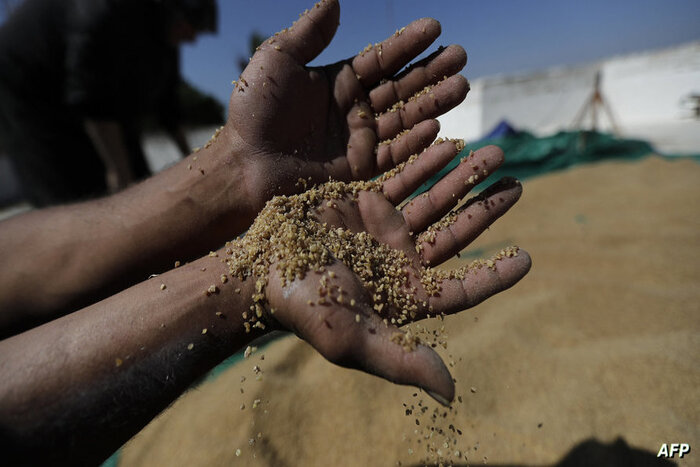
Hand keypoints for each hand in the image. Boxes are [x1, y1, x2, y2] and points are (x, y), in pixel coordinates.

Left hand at [224, 0, 468, 211]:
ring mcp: (359, 140)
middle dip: (431, 71)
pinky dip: (416, 142)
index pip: (380, 58)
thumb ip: (308, 33)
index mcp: (337, 80)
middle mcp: (353, 108)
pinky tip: (437, 126)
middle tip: (462, 56)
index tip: (436, 27)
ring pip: (404, 118)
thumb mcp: (277, 61)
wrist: (243, 164)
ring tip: (462, 85)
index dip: (408, 43)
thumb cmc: (255, 111)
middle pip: (400, 86)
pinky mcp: (359, 170)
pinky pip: (394, 154)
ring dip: (433, 102)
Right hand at [260, 144, 530, 403]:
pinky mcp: (363, 204)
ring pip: (434, 201)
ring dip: (463, 178)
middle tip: (518, 184)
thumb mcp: (351, 340)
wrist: (258, 270)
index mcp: (405, 297)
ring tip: (494, 153)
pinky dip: (424, 161)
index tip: (527, 259)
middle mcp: (400, 262)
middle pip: (456, 234)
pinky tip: (446, 141)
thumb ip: (401, 361)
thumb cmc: (303, 308)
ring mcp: (383, 231)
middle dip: (487, 209)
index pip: (461, 288)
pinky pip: (401, 178)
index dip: (494, 276)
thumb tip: (451, 393)